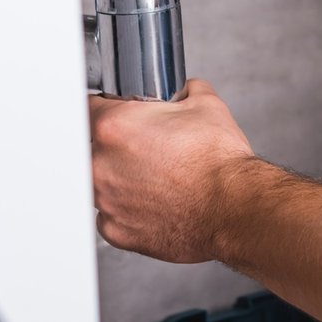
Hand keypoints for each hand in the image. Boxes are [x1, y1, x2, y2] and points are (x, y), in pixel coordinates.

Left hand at [89, 79, 257, 262]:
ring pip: (98, 184)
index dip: (106, 108)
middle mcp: (101, 164)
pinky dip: (127, 209)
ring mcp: (106, 201)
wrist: (232, 207)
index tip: (118, 115)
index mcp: (115, 127)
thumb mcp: (207, 105)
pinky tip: (153, 202)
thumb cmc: (218, 163)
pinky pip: (110, 216)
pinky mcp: (116, 231)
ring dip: (118, 178)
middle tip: (146, 148)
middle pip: (91, 148)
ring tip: (153, 177)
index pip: (89, 107)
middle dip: (114, 146)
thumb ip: (186, 90)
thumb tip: (186, 90)